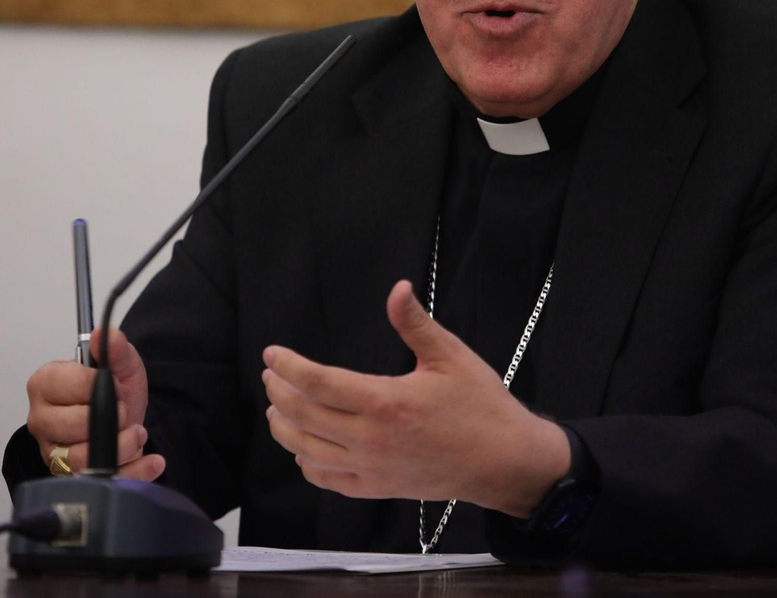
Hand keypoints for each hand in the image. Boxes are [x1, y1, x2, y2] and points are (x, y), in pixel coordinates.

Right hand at [25, 325, 165, 480]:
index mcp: (45, 385)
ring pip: (81, 459)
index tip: (115, 386)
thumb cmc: (114, 392)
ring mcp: (52, 452)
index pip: (67, 385)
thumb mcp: (122, 365)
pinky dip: (132, 472)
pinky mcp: (69, 478)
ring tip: (136, 433)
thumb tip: (104, 334)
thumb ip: (115, 348)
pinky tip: (151, 460)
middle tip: (123, 412)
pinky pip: (99, 482)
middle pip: (71, 426)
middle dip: (110, 419)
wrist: (127, 421)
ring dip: (122, 446)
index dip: (98, 385)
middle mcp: (41, 420)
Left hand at [261, 280, 569, 516]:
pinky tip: (305, 448)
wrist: (504, 462)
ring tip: (279, 407)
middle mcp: (370, 439)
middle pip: (302, 417)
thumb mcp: (451, 357)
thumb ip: (415, 323)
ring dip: (284, 428)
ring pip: (306, 452)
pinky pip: (328, 480)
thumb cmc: (480, 406)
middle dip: (279, 393)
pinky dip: (307, 462)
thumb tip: (398, 288)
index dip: (288, 367)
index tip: (272, 354)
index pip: (317, 383)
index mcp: (385, 402)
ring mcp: (371, 469)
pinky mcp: (377, 489)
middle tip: (272, 375)